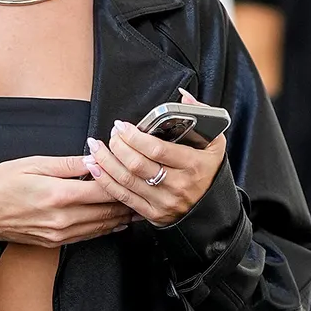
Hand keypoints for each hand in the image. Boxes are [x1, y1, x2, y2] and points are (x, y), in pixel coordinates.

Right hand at [0, 153, 130, 247]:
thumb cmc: (1, 185)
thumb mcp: (33, 164)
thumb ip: (67, 164)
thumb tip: (93, 159)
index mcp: (59, 195)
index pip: (103, 188)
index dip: (121, 178)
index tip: (133, 169)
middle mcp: (64, 218)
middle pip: (107, 209)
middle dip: (129, 198)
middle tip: (147, 188)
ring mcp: (61, 233)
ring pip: (102, 225)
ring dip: (122, 215)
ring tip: (140, 205)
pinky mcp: (57, 242)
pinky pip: (89, 236)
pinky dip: (107, 228)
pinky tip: (118, 222)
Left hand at [85, 93, 226, 224]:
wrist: (212, 210)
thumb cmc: (210, 173)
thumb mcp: (215, 144)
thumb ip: (202, 116)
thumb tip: (183, 96)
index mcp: (192, 165)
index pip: (156, 149)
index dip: (134, 137)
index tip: (122, 126)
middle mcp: (177, 185)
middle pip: (137, 164)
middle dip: (118, 146)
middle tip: (112, 135)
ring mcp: (163, 201)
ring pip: (127, 180)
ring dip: (106, 162)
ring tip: (95, 147)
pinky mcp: (153, 214)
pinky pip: (123, 197)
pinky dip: (106, 181)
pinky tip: (96, 168)